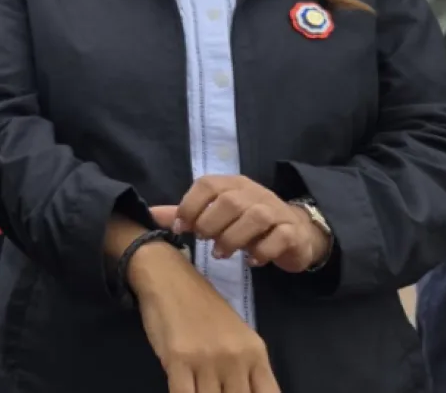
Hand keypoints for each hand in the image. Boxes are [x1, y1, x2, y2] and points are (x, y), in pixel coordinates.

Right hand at [128, 241, 280, 392]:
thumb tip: (243, 392)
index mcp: (254, 352)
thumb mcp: (235, 337)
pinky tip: (181, 388)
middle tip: (217, 389)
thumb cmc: (200, 305)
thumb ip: (246, 370)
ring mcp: (207, 358)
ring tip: (199, 388)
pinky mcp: (178, 358)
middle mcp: (235, 357)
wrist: (166, 274)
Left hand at [151, 174, 331, 271]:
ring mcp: (275, 210)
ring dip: (233, 237)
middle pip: (229, 201)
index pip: (208, 185)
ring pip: (254, 217)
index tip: (180, 228)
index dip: (190, 205)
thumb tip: (149, 215)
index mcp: (232, 183)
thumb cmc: (248, 223)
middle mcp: (254, 192)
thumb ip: (186, 214)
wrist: (296, 232)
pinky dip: (262, 250)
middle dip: (210, 223)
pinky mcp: (291, 232)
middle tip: (203, 241)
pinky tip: (251, 261)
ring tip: (220, 253)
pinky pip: (279, 237)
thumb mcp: (217, 215)